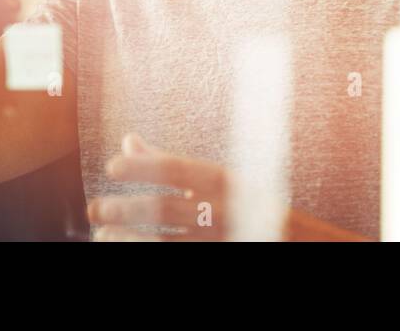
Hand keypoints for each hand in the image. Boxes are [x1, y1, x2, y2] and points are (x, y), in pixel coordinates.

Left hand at [88, 134, 367, 240]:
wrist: (302, 242)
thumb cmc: (253, 206)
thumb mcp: (221, 179)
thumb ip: (172, 163)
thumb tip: (129, 141)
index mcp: (227, 182)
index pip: (179, 170)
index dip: (144, 168)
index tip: (113, 167)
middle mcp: (224, 211)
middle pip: (167, 209)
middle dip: (127, 208)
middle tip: (96, 207)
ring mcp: (221, 239)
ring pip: (166, 241)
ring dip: (130, 237)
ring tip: (103, 232)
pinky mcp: (220, 257)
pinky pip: (174, 257)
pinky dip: (146, 251)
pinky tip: (125, 247)